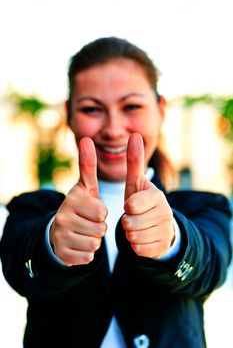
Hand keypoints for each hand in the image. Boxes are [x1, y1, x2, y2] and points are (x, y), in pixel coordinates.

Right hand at [50, 137, 106, 265]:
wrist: (61, 231)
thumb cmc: (81, 206)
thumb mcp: (85, 186)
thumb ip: (87, 164)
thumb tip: (86, 138)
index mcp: (72, 199)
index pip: (102, 212)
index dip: (102, 213)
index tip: (93, 209)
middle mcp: (63, 216)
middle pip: (100, 229)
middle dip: (100, 227)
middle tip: (89, 223)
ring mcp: (60, 235)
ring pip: (95, 244)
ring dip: (95, 240)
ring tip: (84, 233)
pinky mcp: (62, 253)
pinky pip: (88, 257)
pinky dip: (88, 253)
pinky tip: (79, 245)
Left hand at [122, 133, 174, 258]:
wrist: (158, 225)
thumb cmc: (141, 201)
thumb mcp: (136, 183)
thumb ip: (135, 161)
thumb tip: (135, 134)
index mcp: (157, 196)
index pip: (131, 205)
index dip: (127, 207)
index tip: (131, 206)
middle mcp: (165, 213)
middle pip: (130, 224)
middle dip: (126, 221)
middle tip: (133, 217)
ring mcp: (165, 231)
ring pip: (134, 238)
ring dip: (130, 234)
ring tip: (137, 226)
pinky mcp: (162, 247)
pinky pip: (139, 250)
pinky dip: (136, 246)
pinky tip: (143, 238)